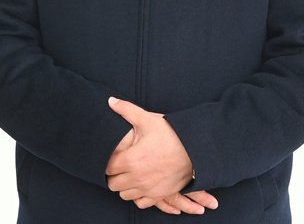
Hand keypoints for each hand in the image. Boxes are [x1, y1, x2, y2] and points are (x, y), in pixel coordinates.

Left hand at [105, 97, 217, 213]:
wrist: (196, 148)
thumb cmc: (172, 133)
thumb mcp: (147, 119)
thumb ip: (126, 110)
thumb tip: (110, 101)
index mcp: (131, 160)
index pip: (107, 167)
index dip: (108, 161)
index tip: (113, 155)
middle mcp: (138, 178)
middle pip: (113, 184)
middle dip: (114, 174)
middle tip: (120, 165)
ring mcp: (149, 188)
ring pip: (124, 195)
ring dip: (124, 185)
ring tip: (129, 174)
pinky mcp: (160, 194)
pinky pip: (141, 203)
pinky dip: (138, 196)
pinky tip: (141, 184)